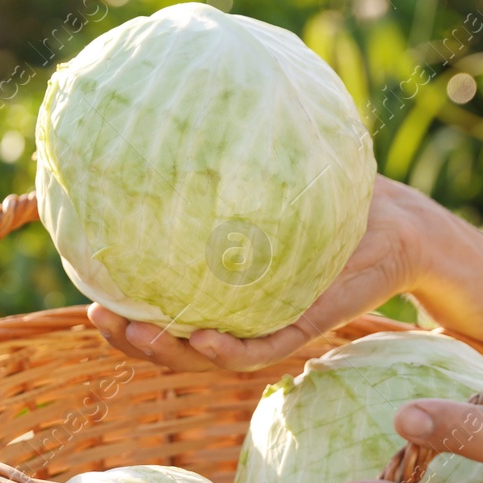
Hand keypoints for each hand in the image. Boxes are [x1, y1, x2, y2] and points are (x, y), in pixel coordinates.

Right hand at [88, 176, 435, 371]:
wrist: (395, 218)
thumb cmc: (324, 193)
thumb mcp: (260, 175)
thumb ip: (214, 166)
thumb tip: (150, 127)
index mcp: (217, 290)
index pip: (158, 312)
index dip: (121, 315)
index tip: (88, 304)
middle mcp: (237, 313)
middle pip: (172, 343)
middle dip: (131, 341)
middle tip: (99, 318)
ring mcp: (268, 321)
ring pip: (208, 356)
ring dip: (170, 353)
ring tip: (141, 335)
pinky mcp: (306, 323)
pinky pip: (263, 347)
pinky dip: (231, 351)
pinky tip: (206, 341)